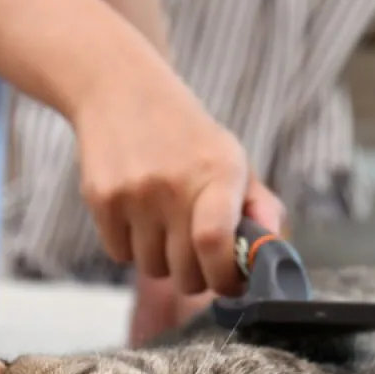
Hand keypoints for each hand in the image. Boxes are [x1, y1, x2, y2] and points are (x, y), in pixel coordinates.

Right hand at [73, 80, 285, 297]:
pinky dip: (130, 247)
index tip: (231, 283)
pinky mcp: (101, 198)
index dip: (225, 277)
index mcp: (218, 171)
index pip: (215, 242)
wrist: (121, 90)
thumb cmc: (186, 136)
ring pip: (152, 268)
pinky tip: (137, 215)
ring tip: (164, 226)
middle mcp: (174, 182)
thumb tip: (273, 255)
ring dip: (162, 261)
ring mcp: (135, 192)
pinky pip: (120, 254)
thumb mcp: (231, 157)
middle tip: (198, 261)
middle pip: (186, 273)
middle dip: (197, 279)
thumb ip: (258, 207)